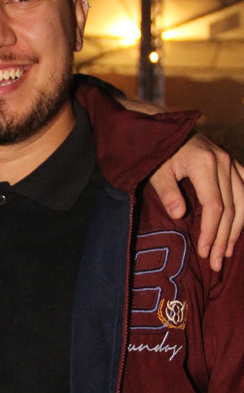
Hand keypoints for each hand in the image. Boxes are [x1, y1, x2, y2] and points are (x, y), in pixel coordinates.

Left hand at [148, 133, 243, 271]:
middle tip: (217, 263)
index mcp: (205, 163)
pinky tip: (240, 228)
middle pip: (232, 207)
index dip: (211, 231)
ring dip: (237, 229)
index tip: (205, 252)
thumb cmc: (158, 152)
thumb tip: (178, 214)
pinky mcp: (233, 163)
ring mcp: (231, 161)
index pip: (215, 206)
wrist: (165, 129)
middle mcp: (224, 161)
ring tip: (228, 252)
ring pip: (243, 200)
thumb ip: (167, 192)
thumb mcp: (156, 170)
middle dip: (224, 238)